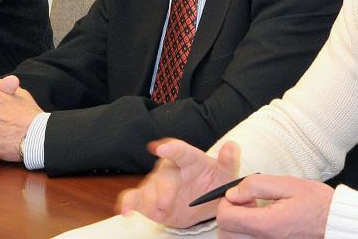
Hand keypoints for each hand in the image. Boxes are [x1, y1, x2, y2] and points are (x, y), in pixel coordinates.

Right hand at [118, 139, 240, 228]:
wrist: (204, 203)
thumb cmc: (214, 182)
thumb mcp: (226, 174)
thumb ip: (229, 161)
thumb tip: (232, 146)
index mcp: (189, 159)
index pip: (181, 151)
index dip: (171, 149)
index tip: (161, 148)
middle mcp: (171, 169)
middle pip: (163, 174)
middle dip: (163, 188)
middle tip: (166, 202)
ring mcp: (158, 184)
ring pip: (148, 187)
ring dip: (149, 198)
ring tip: (157, 209)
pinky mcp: (148, 200)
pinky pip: (134, 198)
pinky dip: (128, 203)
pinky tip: (126, 210)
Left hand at [216, 175, 333, 238]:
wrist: (337, 223)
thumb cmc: (317, 203)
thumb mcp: (288, 184)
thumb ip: (257, 185)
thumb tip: (233, 192)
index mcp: (265, 224)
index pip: (225, 218)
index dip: (225, 203)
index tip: (239, 194)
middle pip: (226, 234)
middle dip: (229, 215)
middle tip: (246, 203)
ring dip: (237, 227)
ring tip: (254, 213)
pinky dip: (247, 235)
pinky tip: (261, 223)